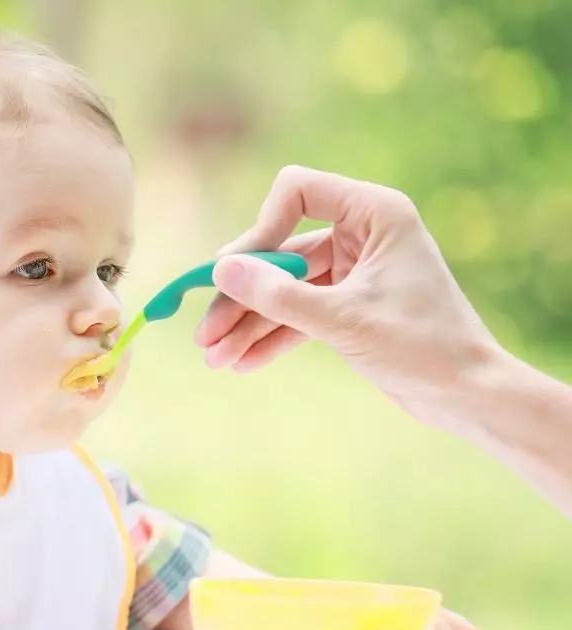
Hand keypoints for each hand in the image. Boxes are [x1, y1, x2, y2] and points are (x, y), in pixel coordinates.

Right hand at [195, 166, 503, 430]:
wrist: (467, 395)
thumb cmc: (421, 346)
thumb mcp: (342, 320)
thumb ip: (278, 295)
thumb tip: (220, 269)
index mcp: (374, 213)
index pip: (296, 192)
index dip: (260, 230)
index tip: (236, 275)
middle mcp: (362, 233)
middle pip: (279, 251)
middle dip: (242, 296)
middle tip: (205, 336)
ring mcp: (353, 270)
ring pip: (284, 288)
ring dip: (249, 323)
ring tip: (215, 359)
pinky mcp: (349, 304)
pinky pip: (299, 312)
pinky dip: (272, 336)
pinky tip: (242, 363)